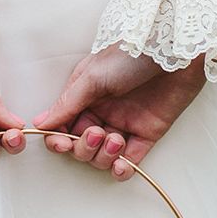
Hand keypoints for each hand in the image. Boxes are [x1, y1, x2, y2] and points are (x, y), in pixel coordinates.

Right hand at [33, 45, 205, 180]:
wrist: (176, 48)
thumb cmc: (131, 52)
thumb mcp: (91, 77)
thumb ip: (67, 104)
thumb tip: (40, 123)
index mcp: (84, 97)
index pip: (63, 127)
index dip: (59, 140)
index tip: (62, 143)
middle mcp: (102, 112)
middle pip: (81, 147)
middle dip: (84, 147)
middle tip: (96, 132)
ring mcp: (124, 124)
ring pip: (102, 157)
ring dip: (104, 155)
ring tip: (116, 139)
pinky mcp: (147, 133)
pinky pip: (130, 161)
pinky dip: (122, 169)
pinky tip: (120, 166)